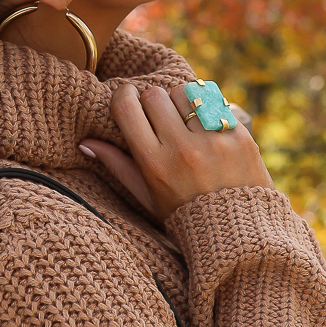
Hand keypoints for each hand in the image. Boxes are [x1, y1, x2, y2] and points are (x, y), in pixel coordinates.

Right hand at [79, 84, 272, 222]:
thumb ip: (118, 166)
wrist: (238, 234)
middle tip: (160, 117)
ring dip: (181, 102)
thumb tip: (85, 142)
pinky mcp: (239, 136)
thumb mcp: (147, 197)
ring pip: (185, 92)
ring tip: (186, 123)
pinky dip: (209, 111)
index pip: (127, 107)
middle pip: (154, 95)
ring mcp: (213, 140)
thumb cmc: (184, 215)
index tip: (128, 98)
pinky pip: (215, 103)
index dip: (124, 96)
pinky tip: (210, 130)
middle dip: (153, 101)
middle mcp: (182, 149)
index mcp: (154, 164)